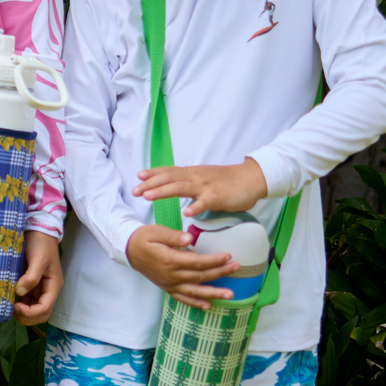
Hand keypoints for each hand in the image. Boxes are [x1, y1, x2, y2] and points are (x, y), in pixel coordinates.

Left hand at [13, 231, 61, 325]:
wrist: (37, 229)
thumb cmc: (40, 243)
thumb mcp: (38, 259)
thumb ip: (31, 277)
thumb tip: (20, 293)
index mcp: (53, 286)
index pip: (44, 309)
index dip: (30, 313)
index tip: (15, 306)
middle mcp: (47, 290)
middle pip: (39, 314)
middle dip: (25, 316)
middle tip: (9, 307)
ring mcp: (38, 289)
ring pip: (31, 309)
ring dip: (20, 311)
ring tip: (7, 302)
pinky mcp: (29, 284)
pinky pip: (24, 300)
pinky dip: (16, 302)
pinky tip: (7, 296)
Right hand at [125, 223, 239, 309]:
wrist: (128, 251)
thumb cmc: (143, 238)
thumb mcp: (155, 231)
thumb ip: (173, 236)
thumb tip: (189, 238)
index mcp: (169, 260)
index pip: (197, 262)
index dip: (214, 260)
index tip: (228, 255)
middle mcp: (170, 275)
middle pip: (200, 276)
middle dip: (220, 272)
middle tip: (237, 267)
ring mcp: (169, 284)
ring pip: (195, 291)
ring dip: (214, 293)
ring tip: (231, 294)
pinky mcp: (167, 288)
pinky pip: (183, 298)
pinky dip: (196, 303)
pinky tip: (208, 306)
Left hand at [133, 158, 266, 218]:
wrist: (251, 178)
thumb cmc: (226, 180)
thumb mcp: (203, 177)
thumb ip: (188, 181)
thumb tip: (172, 185)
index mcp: (192, 173)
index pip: (169, 171)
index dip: (153, 173)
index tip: (138, 176)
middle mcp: (195, 177)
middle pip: (169, 179)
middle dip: (150, 184)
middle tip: (134, 191)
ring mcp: (205, 186)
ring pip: (180, 188)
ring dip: (163, 192)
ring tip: (148, 197)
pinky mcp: (217, 197)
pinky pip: (204, 203)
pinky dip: (194, 207)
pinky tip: (185, 213)